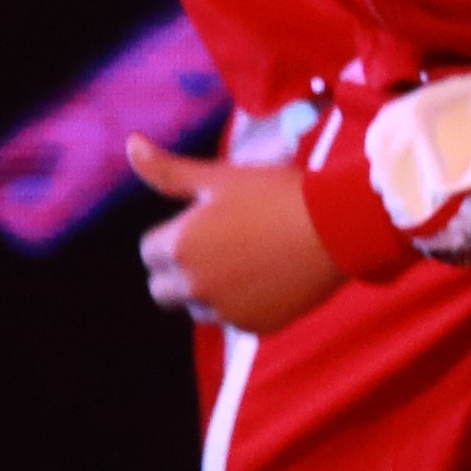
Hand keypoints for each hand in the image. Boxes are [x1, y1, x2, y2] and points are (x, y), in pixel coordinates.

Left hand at [128, 142, 346, 333]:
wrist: (340, 226)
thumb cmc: (278, 194)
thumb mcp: (219, 177)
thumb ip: (168, 171)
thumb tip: (131, 144)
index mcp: (179, 244)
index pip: (148, 251)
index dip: (174, 233)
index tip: (205, 221)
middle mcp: (194, 284)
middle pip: (162, 288)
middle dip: (180, 270)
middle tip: (218, 245)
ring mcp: (223, 310)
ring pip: (197, 306)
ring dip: (210, 289)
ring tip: (249, 258)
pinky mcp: (253, 327)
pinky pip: (231, 319)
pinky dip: (242, 303)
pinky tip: (269, 275)